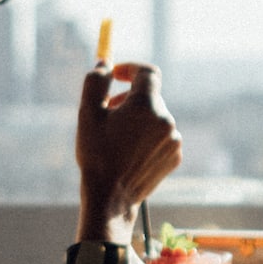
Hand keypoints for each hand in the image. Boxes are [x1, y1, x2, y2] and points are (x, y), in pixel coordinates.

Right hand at [75, 62, 182, 243]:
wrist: (110, 199)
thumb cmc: (96, 155)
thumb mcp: (88, 113)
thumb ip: (96, 82)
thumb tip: (104, 63)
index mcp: (147, 106)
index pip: (147, 73)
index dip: (129, 69)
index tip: (114, 76)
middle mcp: (167, 120)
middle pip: (150, 96)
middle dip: (128, 98)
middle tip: (107, 111)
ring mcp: (173, 140)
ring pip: (154, 117)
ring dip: (136, 119)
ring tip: (115, 138)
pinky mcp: (174, 158)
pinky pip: (160, 136)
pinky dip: (146, 137)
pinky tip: (128, 153)